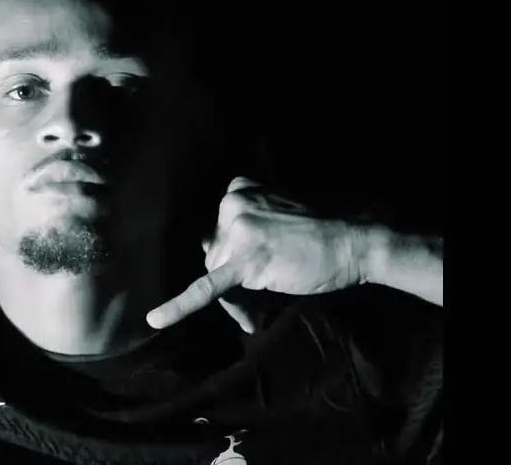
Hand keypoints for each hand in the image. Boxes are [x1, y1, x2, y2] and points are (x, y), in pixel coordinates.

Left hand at [146, 177, 372, 332]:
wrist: (354, 241)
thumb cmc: (321, 232)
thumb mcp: (276, 216)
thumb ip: (246, 233)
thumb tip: (221, 269)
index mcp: (236, 189)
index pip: (217, 232)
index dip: (233, 256)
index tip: (256, 269)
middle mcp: (231, 205)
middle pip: (215, 254)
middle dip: (234, 278)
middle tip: (261, 294)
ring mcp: (238, 231)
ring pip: (216, 274)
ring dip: (236, 297)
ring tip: (261, 306)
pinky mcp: (245, 261)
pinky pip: (208, 288)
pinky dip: (178, 307)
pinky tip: (156, 320)